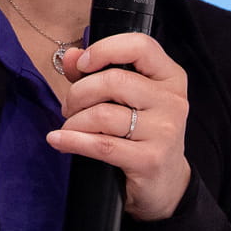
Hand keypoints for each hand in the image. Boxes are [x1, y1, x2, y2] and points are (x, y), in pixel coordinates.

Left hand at [45, 33, 191, 220]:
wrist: (164, 184)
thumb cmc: (141, 133)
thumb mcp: (125, 99)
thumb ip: (97, 73)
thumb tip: (70, 56)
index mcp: (170, 77)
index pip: (140, 46)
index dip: (105, 50)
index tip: (83, 64)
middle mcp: (172, 101)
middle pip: (114, 81)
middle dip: (79, 93)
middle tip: (69, 107)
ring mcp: (164, 131)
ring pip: (103, 114)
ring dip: (74, 120)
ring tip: (69, 126)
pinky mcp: (150, 159)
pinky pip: (101, 145)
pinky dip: (72, 140)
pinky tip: (58, 140)